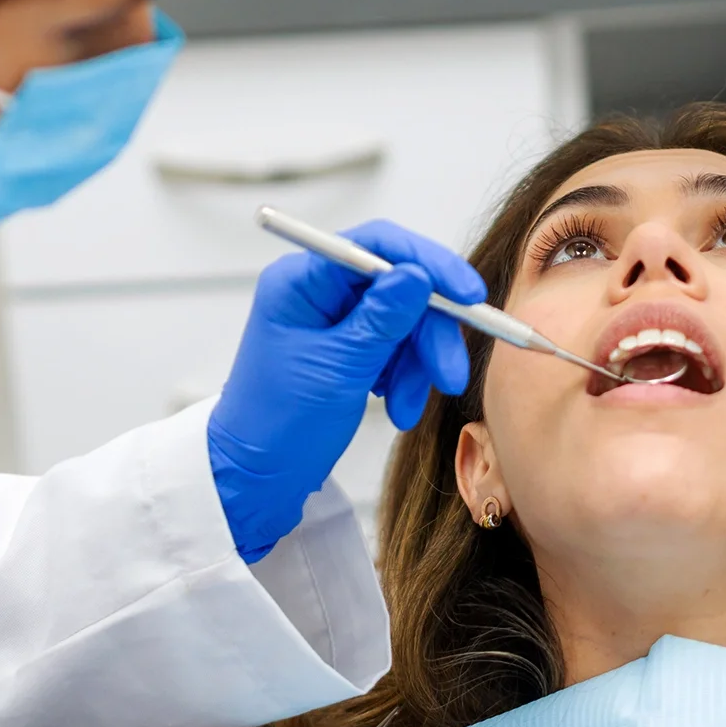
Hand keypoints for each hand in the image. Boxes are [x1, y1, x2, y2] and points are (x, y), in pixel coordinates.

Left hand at [208, 220, 485, 561]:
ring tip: (405, 410)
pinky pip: (394, 349)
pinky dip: (404, 378)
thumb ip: (382, 318)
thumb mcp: (339, 368)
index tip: (468, 295)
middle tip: (449, 375)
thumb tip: (418, 273)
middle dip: (429, 333)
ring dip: (416, 366)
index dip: (429, 265)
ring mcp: (333, 322)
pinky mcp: (346, 350)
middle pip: (399, 287)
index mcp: (301, 281)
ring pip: (404, 322)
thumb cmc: (278, 425)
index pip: (376, 246)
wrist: (257, 479)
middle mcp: (316, 292)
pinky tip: (396, 409)